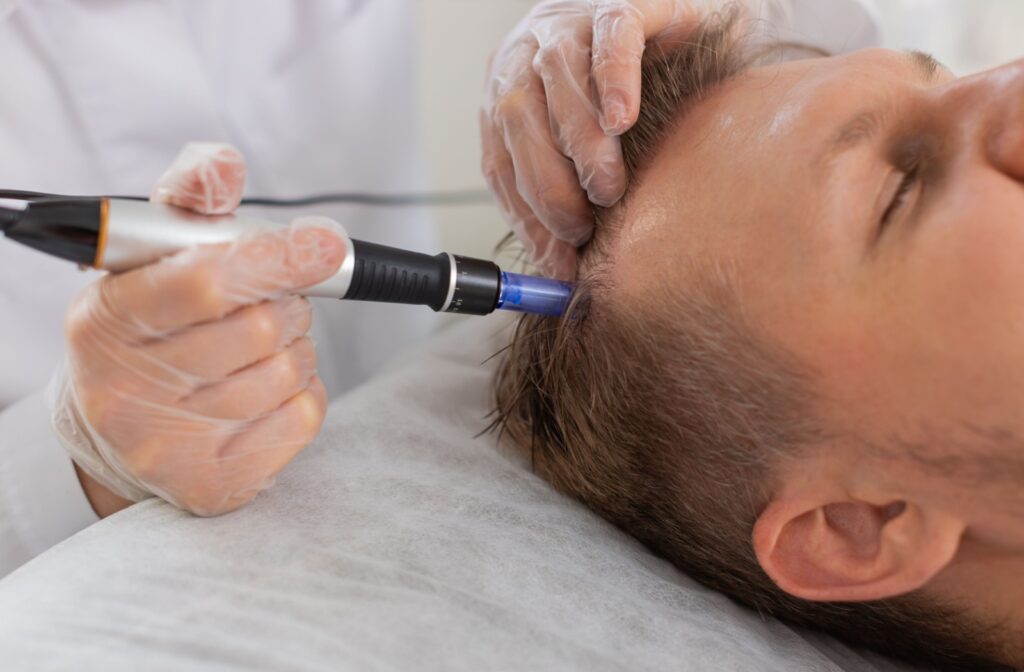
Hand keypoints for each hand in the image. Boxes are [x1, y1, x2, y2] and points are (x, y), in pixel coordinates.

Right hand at [54, 143, 344, 516]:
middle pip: (262, 327)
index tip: (323, 244)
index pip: (206, 281)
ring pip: (291, 370)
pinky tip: (267, 388)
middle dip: (283, 304)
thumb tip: (225, 165)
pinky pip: (306, 414)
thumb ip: (191, 201)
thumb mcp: (153, 256)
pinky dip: (304, 390)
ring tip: (258, 348)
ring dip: (295, 347)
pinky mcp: (215, 485)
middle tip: (265, 304)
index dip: (276, 258)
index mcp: (105, 320)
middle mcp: (126, 391)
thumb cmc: (150, 328)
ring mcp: (168, 446)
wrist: (121, 429)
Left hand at [481, 0, 701, 278]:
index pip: (500, 159)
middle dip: (547, 183)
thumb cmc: (638, 98)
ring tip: (607, 188)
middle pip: (516, 119)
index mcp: (510, 93)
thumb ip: (570, 195)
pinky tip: (622, 118)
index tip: (557, 259)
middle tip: (583, 225)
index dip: (525, 214)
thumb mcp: (590, 149)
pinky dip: (614, 78)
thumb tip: (560, 270)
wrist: (689, 18)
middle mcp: (530, 55)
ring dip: (579, 143)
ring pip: (558, 78)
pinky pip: (611, 35)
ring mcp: (573, 22)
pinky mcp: (623, 3)